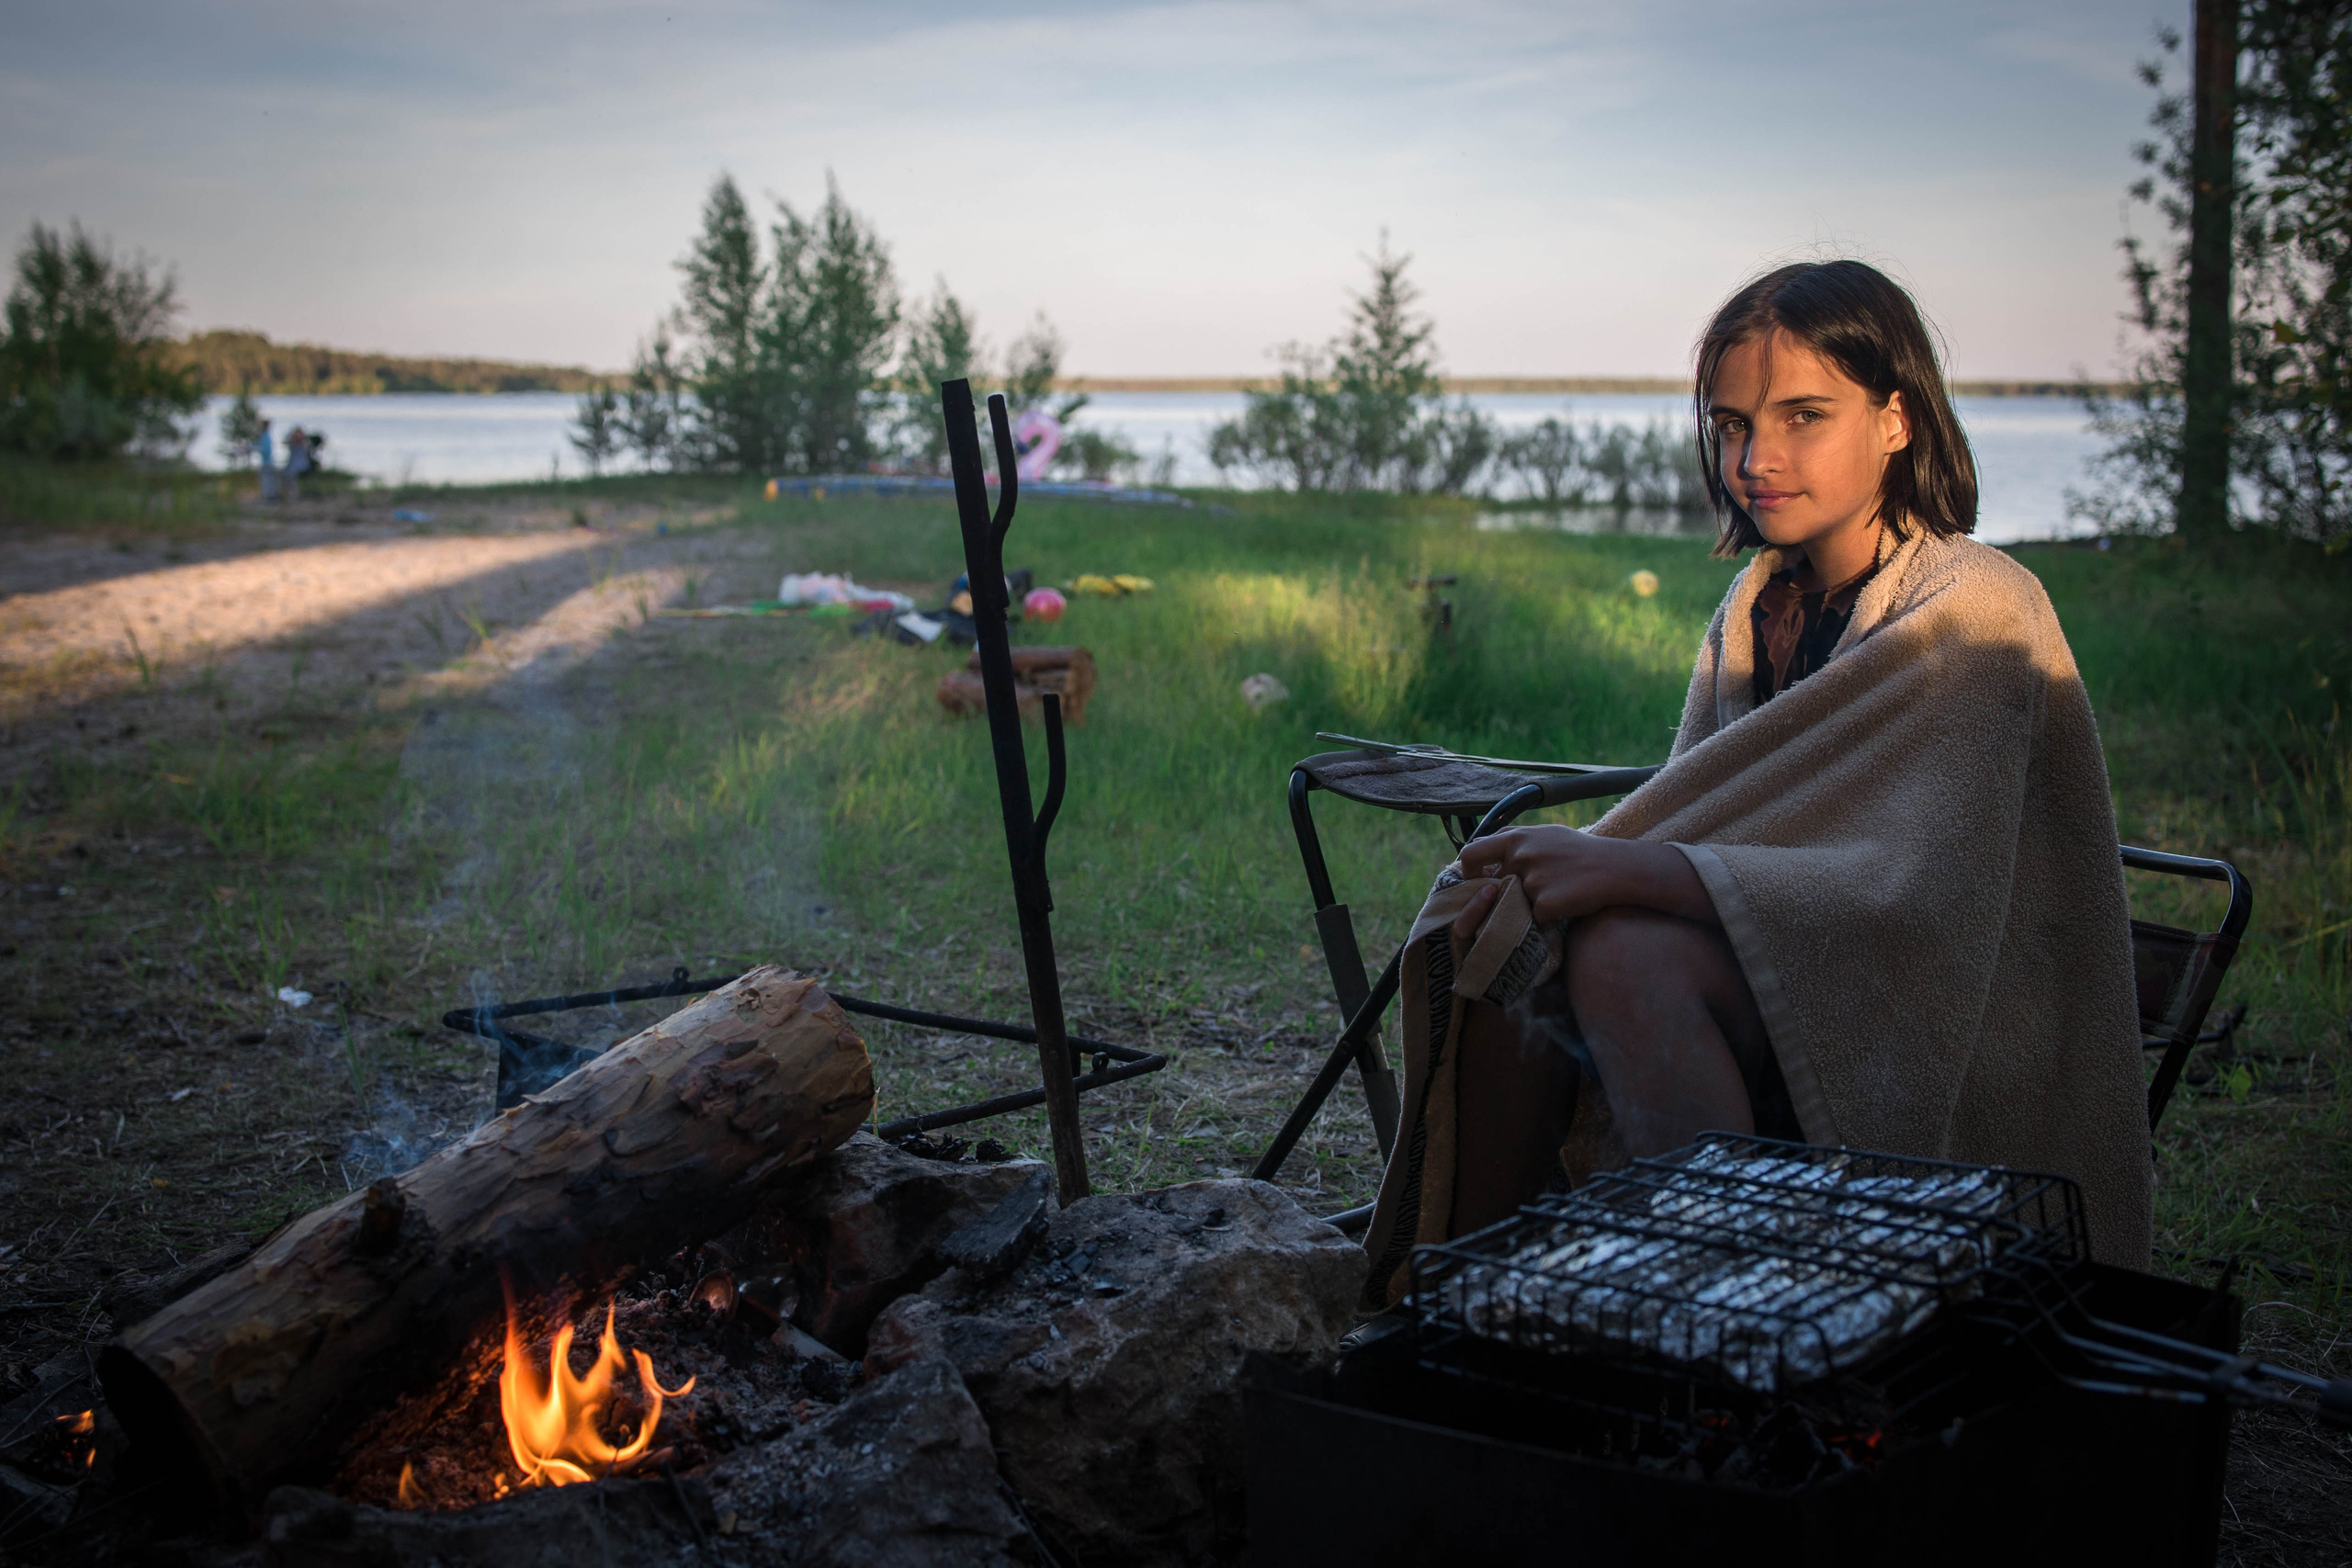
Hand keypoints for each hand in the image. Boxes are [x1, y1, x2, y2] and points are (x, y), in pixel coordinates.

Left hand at [1448, 826, 1715, 943]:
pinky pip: (1535, 919)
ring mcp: (1532, 880)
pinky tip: (1568, 904)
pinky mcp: (1545, 904)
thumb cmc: (1581, 852)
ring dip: (1531, 905)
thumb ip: (1515, 844)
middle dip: (1501, 896)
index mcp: (1516, 837)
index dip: (1468, 872)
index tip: (1478, 882)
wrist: (1617, 868)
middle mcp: (1520, 856)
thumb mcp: (1546, 835)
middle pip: (1492, 887)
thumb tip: (1487, 858)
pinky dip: (1548, 918)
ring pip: (1514, 905)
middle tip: (1520, 898)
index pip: (1470, 854)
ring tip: (1557, 893)